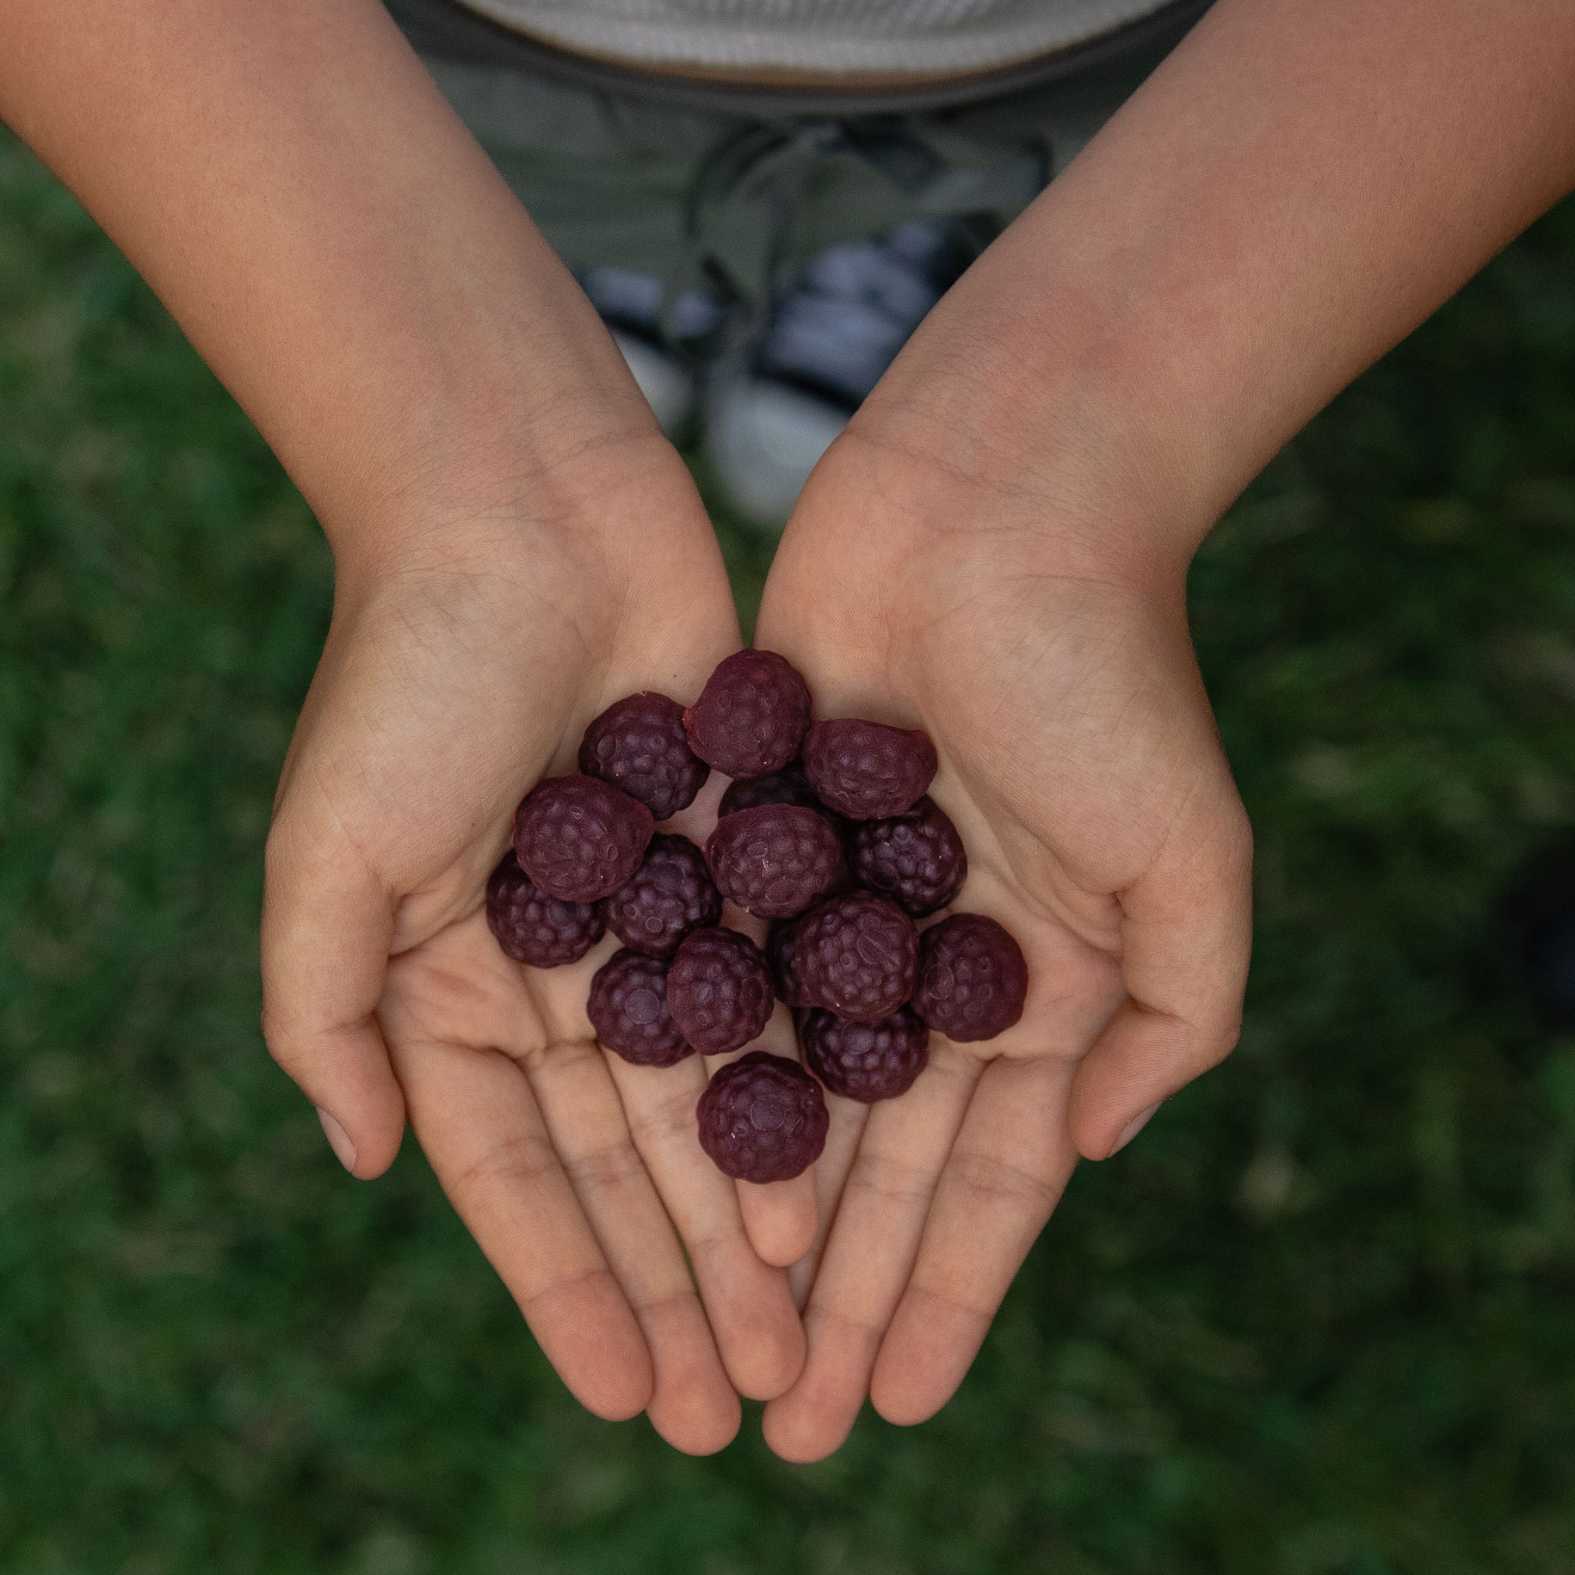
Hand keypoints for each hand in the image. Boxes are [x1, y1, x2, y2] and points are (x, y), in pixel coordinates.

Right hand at [261, 434, 806, 1453]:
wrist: (527, 511)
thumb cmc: (409, 674)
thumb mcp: (329, 852)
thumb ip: (328, 1011)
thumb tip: (367, 1156)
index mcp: (456, 987)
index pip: (517, 1175)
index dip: (570, 1288)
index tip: (628, 1395)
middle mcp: (565, 972)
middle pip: (629, 1162)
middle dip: (678, 1286)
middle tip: (739, 1405)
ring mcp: (661, 920)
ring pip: (719, 1100)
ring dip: (754, 1220)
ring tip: (801, 1336)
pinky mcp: (743, 860)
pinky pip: (786, 995)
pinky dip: (815, 1090)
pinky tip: (854, 1186)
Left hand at [753, 422, 1252, 1460]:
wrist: (992, 505)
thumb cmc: (1106, 672)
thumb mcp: (1189, 857)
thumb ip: (1176, 1013)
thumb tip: (1094, 1144)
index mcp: (1041, 980)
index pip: (988, 1171)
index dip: (946, 1287)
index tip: (899, 1398)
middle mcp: (933, 961)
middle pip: (874, 1159)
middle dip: (838, 1286)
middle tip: (791, 1416)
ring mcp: (839, 907)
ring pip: (785, 1093)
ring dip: (754, 1214)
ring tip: (717, 1330)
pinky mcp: (757, 843)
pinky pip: (718, 979)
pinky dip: (690, 1076)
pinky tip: (652, 1175)